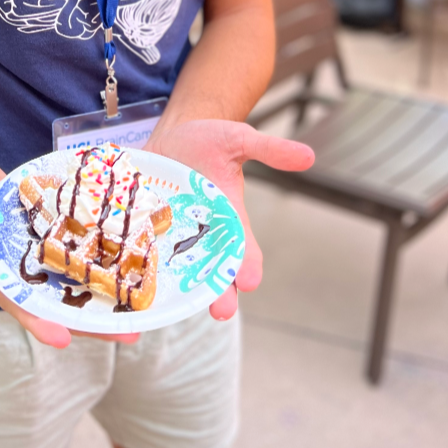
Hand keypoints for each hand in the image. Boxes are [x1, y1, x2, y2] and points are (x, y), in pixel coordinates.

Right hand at [0, 181, 138, 349]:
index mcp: (8, 285)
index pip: (26, 311)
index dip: (43, 326)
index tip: (62, 338)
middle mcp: (36, 284)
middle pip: (66, 311)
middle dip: (96, 327)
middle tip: (128, 334)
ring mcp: (54, 268)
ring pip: (84, 292)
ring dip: (111, 306)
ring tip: (142, 317)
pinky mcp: (68, 249)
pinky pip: (90, 263)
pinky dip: (111, 270)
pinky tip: (137, 274)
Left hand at [148, 119, 313, 320]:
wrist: (169, 135)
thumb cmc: (207, 141)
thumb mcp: (238, 139)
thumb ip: (269, 149)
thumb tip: (308, 156)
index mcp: (229, 219)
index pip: (244, 249)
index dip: (248, 266)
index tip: (250, 281)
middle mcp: (203, 235)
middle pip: (214, 271)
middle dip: (219, 292)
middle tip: (223, 311)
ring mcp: (172, 235)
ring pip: (180, 270)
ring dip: (183, 289)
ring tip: (183, 306)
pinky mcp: (145, 230)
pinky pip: (144, 253)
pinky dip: (143, 268)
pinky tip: (139, 282)